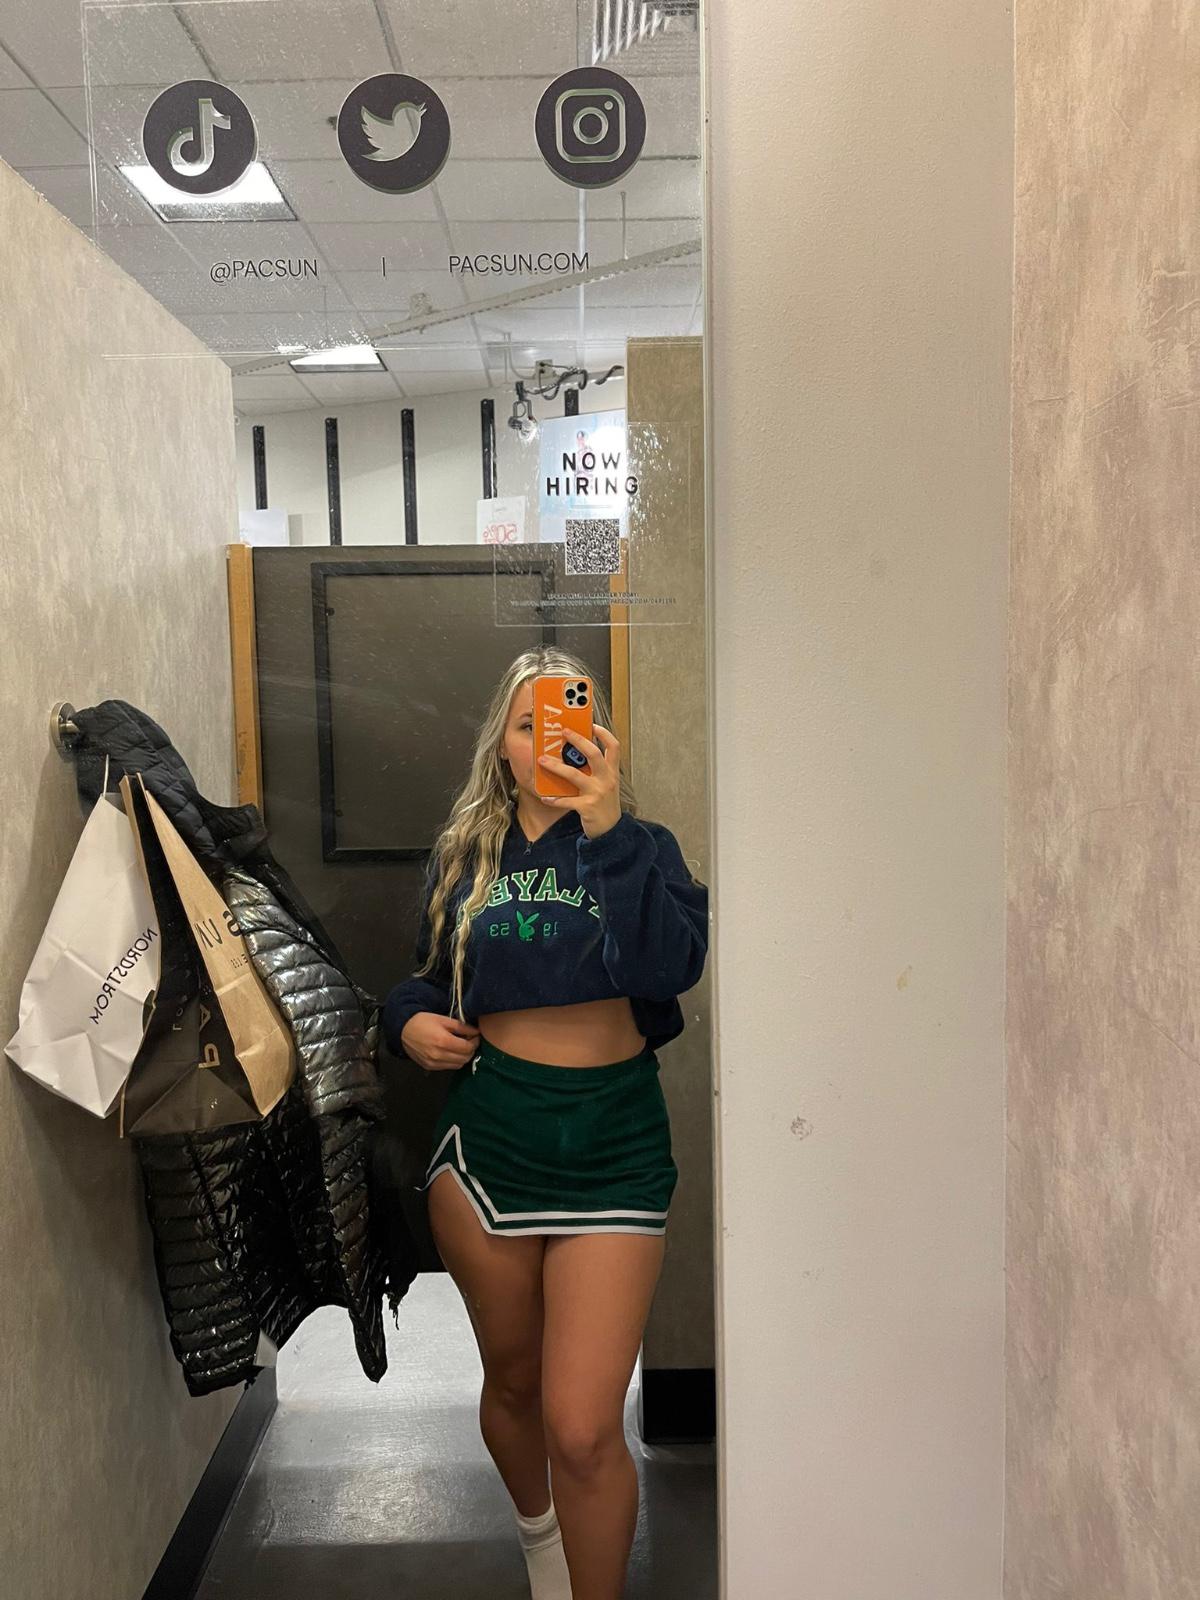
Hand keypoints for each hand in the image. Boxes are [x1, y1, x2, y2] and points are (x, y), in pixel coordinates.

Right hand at [400, 1012, 479, 1070]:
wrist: (404, 1030)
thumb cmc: (423, 1021)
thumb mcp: (443, 1019)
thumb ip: (461, 1026)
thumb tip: (475, 1031)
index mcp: (443, 1041)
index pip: (468, 1048)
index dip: (475, 1041)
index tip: (475, 1036)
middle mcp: (439, 1055)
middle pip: (465, 1058)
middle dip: (471, 1049)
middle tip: (470, 1040)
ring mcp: (434, 1063)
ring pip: (458, 1065)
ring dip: (463, 1057)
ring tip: (461, 1046)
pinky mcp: (430, 1067)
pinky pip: (448, 1067)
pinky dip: (454, 1061)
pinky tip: (451, 1052)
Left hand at [537, 723, 622, 839]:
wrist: (611, 831)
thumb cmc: (605, 805)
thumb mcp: (605, 785)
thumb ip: (595, 771)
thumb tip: (574, 757)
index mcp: (612, 772)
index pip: (614, 747)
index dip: (604, 734)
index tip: (592, 725)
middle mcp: (607, 780)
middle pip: (593, 754)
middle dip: (578, 740)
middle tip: (564, 732)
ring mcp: (597, 793)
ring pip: (574, 775)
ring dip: (556, 767)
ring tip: (542, 760)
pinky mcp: (587, 807)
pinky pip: (567, 800)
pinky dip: (555, 799)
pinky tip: (545, 797)